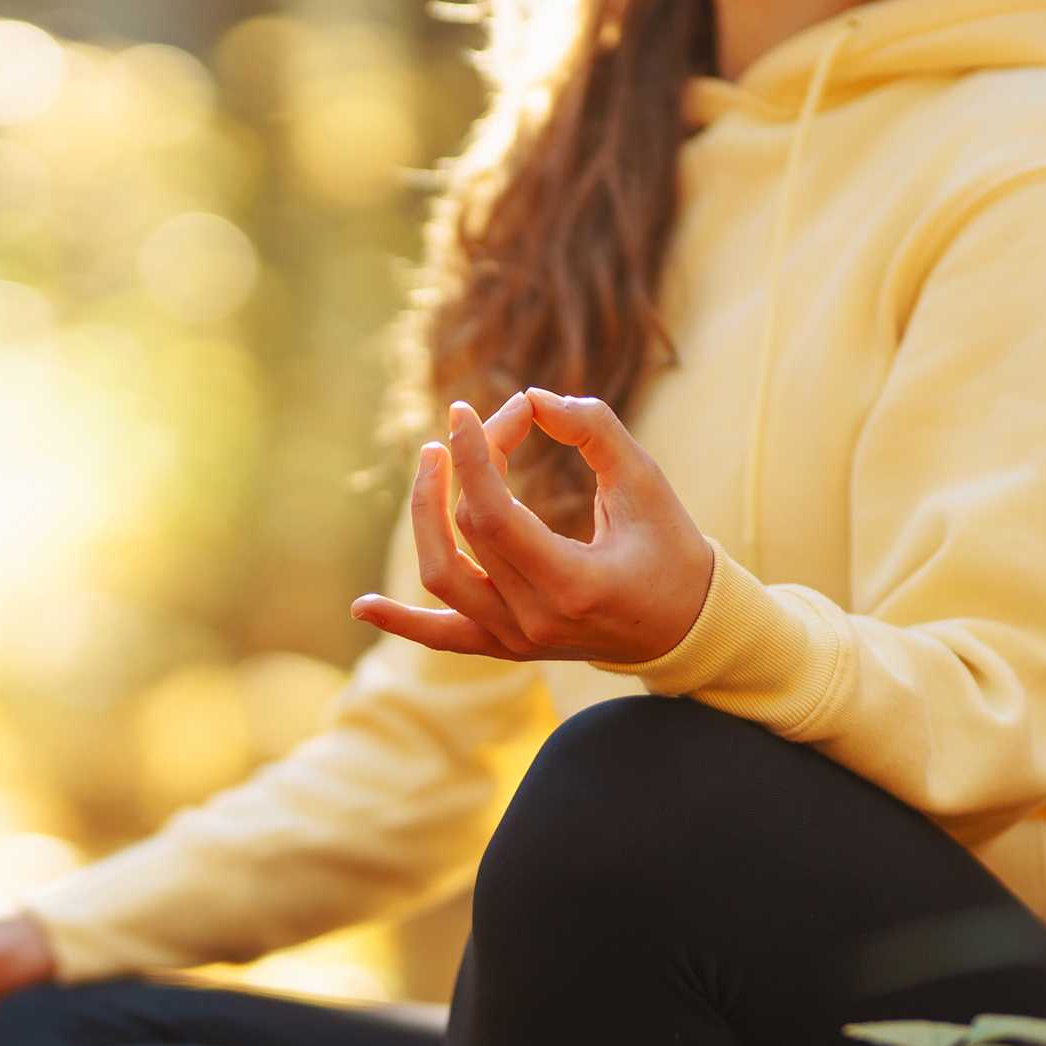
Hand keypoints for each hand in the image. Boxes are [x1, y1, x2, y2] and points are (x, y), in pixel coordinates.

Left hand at [350, 388, 715, 663]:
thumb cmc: (671, 551)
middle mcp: (535, 620)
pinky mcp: (506, 646)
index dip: (475, 456)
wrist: (682, 628)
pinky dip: (402, 622)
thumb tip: (534, 399)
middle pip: (470, 531)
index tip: (468, 409)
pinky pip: (443, 638)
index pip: (494, 515)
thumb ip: (596, 432)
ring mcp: (515, 640)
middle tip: (477, 423)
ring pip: (442, 579)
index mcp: (572, 584)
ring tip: (432, 461)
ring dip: (425, 519)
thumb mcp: (647, 485)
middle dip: (469, 464)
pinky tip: (362, 606)